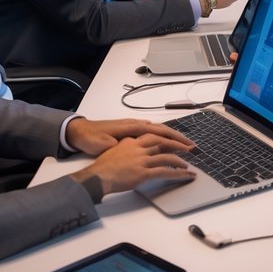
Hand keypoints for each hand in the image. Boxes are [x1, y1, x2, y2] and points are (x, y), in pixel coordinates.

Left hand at [66, 117, 193, 156]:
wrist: (80, 131)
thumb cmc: (91, 138)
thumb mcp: (102, 145)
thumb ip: (118, 145)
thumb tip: (128, 146)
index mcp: (131, 127)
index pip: (158, 132)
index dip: (173, 139)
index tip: (185, 146)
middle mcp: (135, 125)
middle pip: (162, 130)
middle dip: (178, 138)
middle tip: (192, 147)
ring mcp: (133, 127)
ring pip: (158, 131)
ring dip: (171, 138)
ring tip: (184, 146)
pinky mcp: (131, 131)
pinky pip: (151, 134)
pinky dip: (162, 138)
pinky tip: (167, 144)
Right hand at [72, 133, 196, 194]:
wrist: (97, 177)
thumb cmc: (103, 167)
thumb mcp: (115, 150)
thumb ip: (129, 146)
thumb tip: (136, 146)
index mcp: (132, 141)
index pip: (154, 135)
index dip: (167, 137)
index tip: (176, 139)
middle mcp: (139, 148)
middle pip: (164, 143)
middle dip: (178, 145)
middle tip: (189, 148)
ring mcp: (142, 160)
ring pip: (167, 157)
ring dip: (180, 161)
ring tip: (187, 165)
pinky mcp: (143, 173)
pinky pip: (165, 172)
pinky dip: (177, 173)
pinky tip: (184, 175)